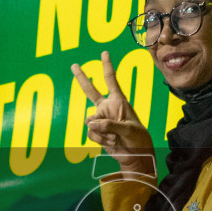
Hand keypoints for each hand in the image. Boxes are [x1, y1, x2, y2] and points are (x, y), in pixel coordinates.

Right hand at [72, 52, 155, 176]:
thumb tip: (90, 124)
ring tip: (115, 138)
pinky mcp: (97, 132)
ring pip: (90, 122)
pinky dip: (99, 139)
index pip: (111, 81)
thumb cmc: (138, 140)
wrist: (135, 157)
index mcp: (118, 101)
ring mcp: (101, 120)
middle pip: (90, 91)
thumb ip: (109, 125)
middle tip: (73, 65)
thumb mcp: (128, 130)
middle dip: (82, 78)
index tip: (104, 53)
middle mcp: (108, 108)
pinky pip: (90, 133)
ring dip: (101, 133)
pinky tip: (111, 142)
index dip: (107, 66)